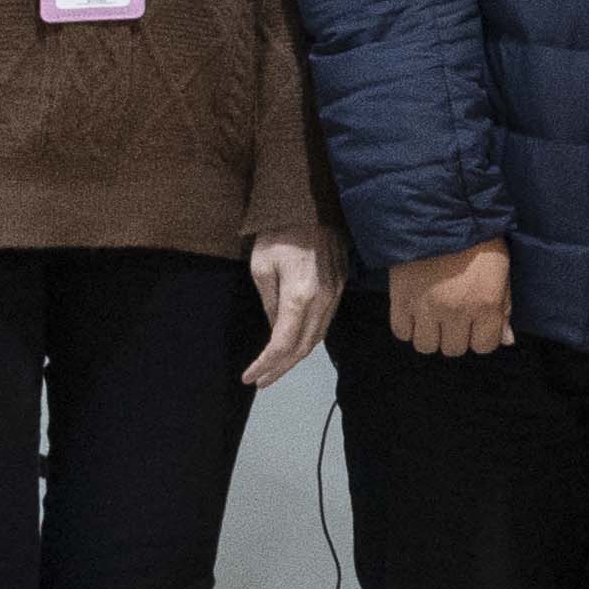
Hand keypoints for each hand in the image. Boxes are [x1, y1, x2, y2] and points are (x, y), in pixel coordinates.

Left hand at [243, 236, 337, 388]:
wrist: (311, 207)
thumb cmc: (279, 235)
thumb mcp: (261, 269)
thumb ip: (269, 303)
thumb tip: (275, 328)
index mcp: (300, 297)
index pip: (283, 344)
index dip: (265, 365)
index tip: (248, 377)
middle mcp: (323, 301)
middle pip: (304, 347)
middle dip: (280, 368)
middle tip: (260, 380)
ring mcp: (336, 295)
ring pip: (318, 338)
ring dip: (295, 357)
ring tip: (275, 368)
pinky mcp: (340, 288)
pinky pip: (325, 323)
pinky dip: (308, 341)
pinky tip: (295, 344)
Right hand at [383, 239, 514, 359]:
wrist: (440, 216)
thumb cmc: (478, 242)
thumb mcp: (501, 271)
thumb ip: (504, 308)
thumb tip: (506, 340)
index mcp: (485, 304)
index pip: (484, 347)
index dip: (482, 337)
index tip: (477, 324)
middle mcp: (455, 312)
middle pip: (454, 349)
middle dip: (457, 336)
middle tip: (455, 317)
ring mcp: (425, 309)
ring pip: (427, 346)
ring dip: (432, 335)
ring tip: (434, 316)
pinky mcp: (400, 301)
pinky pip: (402, 332)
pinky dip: (409, 327)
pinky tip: (416, 313)